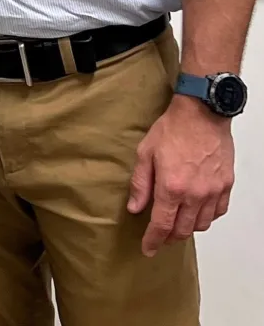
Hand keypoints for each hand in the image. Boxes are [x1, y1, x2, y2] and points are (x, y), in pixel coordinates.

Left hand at [127, 95, 234, 255]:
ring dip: (188, 228)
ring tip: (178, 222)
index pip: (162, 225)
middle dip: (169, 237)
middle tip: (161, 236)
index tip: (148, 249)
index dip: (153, 241)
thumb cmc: (173, 128)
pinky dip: (207, 216)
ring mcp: (212, 191)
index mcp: (171, 187)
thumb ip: (140, 183)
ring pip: (201, 224)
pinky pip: (218, 212)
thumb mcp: (146, 152)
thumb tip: (135, 207)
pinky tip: (198, 210)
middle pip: (182, 230)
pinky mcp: (226, 185)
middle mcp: (194, 194)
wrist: (202, 112)